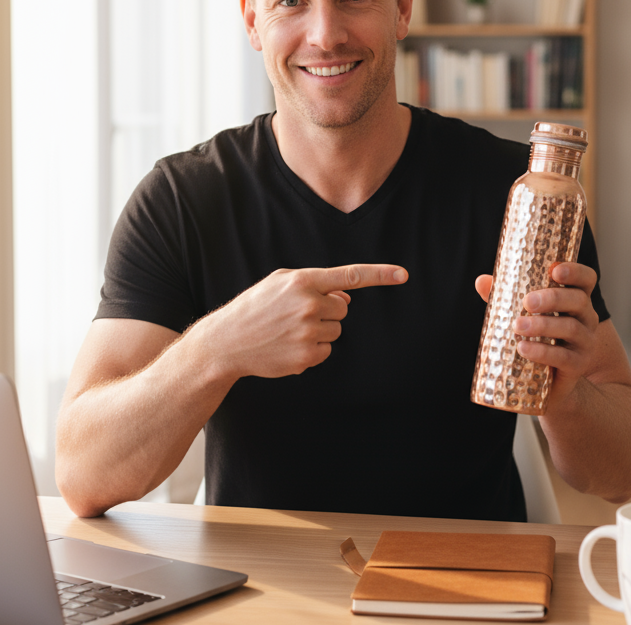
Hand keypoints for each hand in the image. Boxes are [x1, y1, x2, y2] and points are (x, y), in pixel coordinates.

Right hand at [210, 264, 407, 379]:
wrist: (226, 342)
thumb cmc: (254, 308)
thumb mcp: (280, 284)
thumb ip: (315, 284)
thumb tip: (347, 298)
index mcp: (303, 281)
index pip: (350, 276)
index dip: (380, 275)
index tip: (403, 275)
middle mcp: (309, 304)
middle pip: (343, 309)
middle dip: (327, 311)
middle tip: (296, 315)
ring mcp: (309, 331)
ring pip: (336, 330)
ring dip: (320, 331)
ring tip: (289, 331)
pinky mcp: (307, 355)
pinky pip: (327, 351)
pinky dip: (313, 350)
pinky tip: (288, 346)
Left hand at [475, 262, 599, 408]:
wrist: (557, 376)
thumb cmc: (540, 335)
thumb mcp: (525, 313)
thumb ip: (506, 296)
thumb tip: (481, 281)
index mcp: (575, 298)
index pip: (586, 278)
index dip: (575, 272)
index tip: (555, 270)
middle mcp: (586, 317)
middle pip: (578, 300)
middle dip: (553, 298)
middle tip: (528, 302)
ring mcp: (585, 342)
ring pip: (571, 328)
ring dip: (543, 325)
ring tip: (518, 326)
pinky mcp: (577, 365)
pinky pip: (564, 358)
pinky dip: (542, 352)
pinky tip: (523, 349)